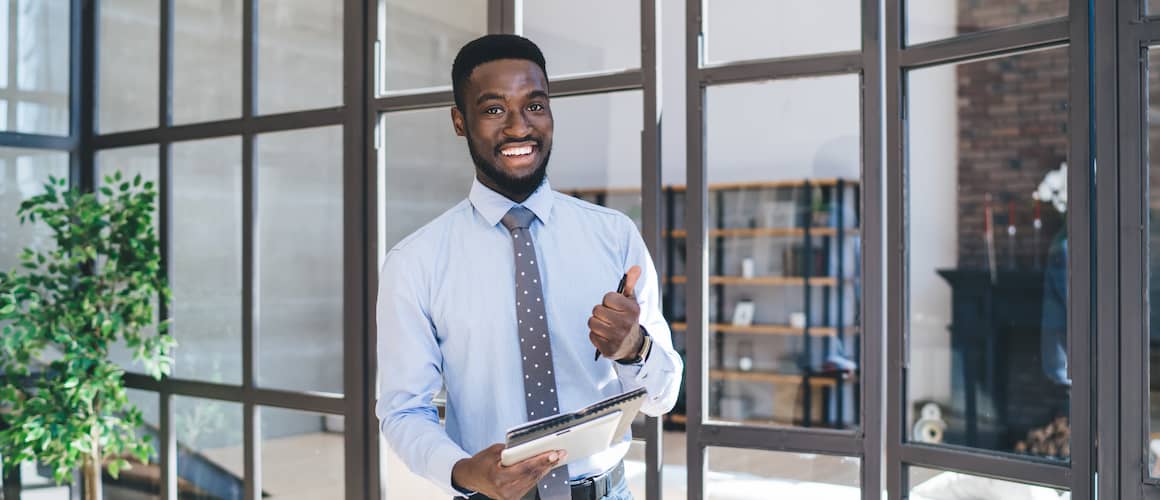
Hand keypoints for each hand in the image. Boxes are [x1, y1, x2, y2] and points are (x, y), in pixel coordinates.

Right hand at [451, 444, 565, 499]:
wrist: (470, 476)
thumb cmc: (481, 462)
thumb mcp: (495, 451)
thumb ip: (513, 451)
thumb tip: (533, 446)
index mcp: (498, 478)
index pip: (525, 468)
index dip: (541, 460)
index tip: (553, 453)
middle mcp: (505, 490)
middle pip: (532, 475)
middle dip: (548, 463)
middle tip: (561, 453)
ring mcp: (509, 496)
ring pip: (533, 481)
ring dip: (546, 469)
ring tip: (558, 457)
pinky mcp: (513, 497)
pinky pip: (529, 484)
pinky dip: (538, 474)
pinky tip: (546, 466)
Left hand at [589, 265, 643, 360]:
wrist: (632, 345)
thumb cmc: (628, 318)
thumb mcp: (631, 301)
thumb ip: (630, 283)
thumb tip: (635, 267)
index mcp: (633, 309)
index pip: (608, 298)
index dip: (608, 301)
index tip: (615, 307)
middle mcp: (626, 323)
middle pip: (597, 310)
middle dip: (600, 313)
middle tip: (609, 317)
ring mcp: (618, 337)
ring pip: (592, 322)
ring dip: (596, 324)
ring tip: (606, 326)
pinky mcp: (609, 349)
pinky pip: (592, 335)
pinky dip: (596, 335)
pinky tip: (605, 336)